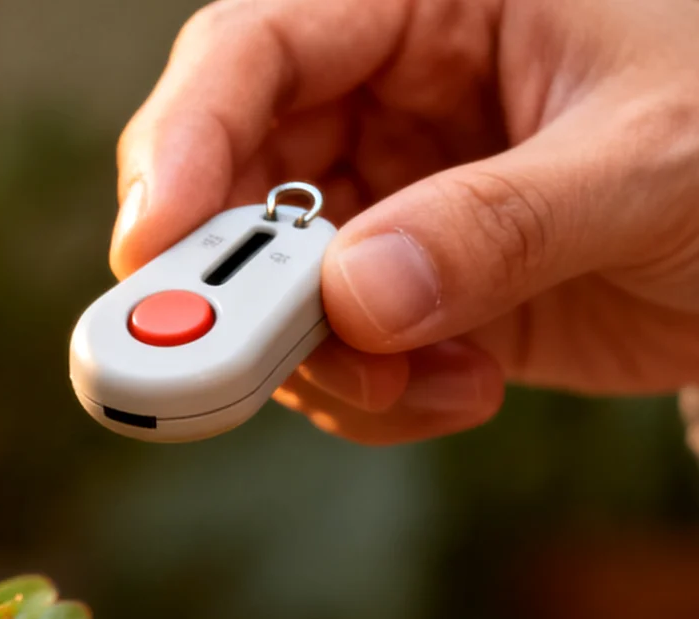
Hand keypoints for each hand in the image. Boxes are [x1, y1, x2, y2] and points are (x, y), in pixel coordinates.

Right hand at [112, 0, 698, 443]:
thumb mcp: (651, 155)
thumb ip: (500, 222)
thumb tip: (357, 297)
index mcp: (424, 10)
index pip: (255, 50)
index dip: (183, 140)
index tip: (152, 244)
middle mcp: (378, 100)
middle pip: (226, 181)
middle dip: (225, 284)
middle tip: (224, 364)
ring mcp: (382, 203)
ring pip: (262, 289)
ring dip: (310, 362)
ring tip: (415, 388)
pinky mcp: (401, 296)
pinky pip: (328, 358)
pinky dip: (369, 398)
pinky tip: (466, 391)